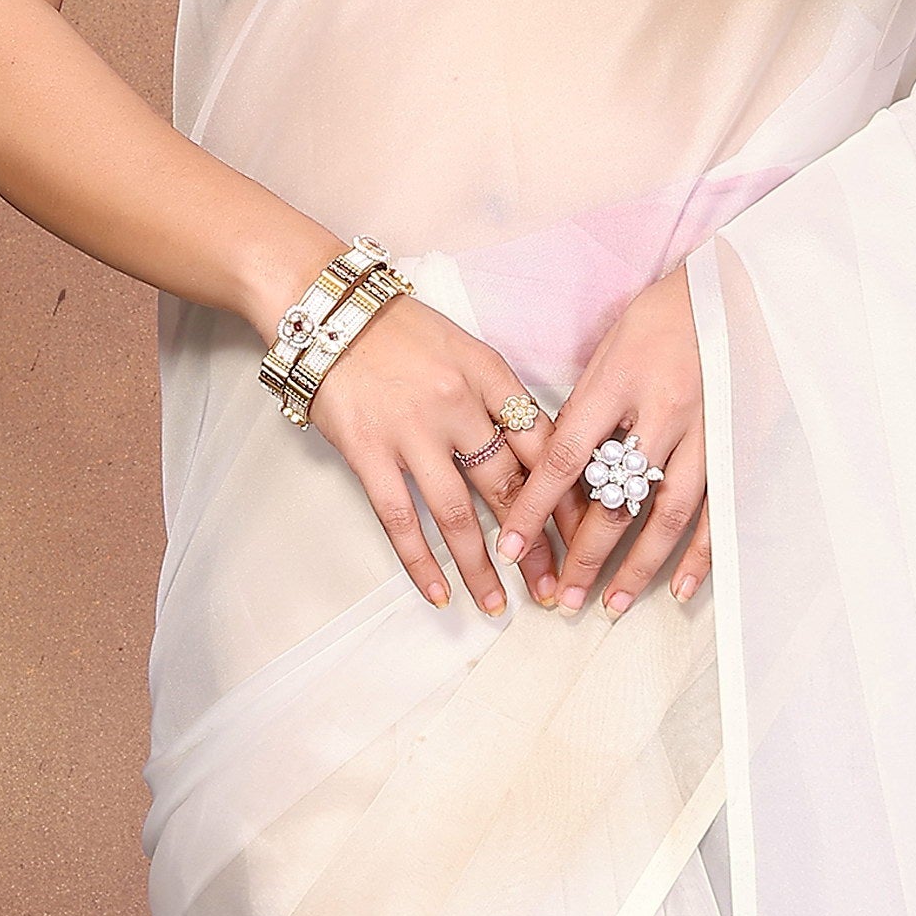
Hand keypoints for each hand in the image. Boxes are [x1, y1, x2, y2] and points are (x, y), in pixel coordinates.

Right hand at [308, 295, 554, 616]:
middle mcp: (458, 405)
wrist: (326, 310)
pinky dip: (421, 562)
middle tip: (556, 586)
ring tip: (500, 605)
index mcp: (490, 375)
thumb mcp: (464, 349)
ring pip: (458, 514)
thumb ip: (498, 399)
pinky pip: (399, 519)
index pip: (544, 445)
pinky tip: (439, 593)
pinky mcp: (368, 452)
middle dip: (537, 545)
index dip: (569, 495)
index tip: (589, 534)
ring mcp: (411, 431)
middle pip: (510, 486)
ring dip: (483, 567)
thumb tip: (534, 457)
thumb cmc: (398, 331)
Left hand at [496, 269, 710, 617]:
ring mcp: (707, 431)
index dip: (534, 509)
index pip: (564, 458)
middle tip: (562, 599)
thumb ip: (587, 408)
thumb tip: (560, 468)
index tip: (510, 547)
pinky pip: (719, 509)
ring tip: (613, 604)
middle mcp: (661, 411)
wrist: (738, 288)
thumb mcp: (610, 347)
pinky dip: (701, 553)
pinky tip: (681, 588)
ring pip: (667, 515)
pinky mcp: (740, 443)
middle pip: (615, 499)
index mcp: (618, 382)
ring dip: (638, 567)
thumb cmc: (663, 314)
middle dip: (585, 556)